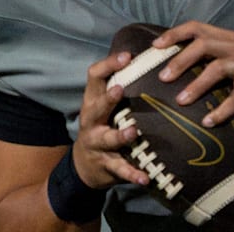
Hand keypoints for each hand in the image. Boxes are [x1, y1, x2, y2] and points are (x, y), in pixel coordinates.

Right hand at [72, 51, 149, 188]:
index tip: (127, 56)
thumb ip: (118, 85)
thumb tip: (148, 59)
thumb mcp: (103, 105)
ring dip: (120, 135)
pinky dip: (132, 174)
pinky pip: (120, 169)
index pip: (94, 76)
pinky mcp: (106, 165)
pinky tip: (145, 178)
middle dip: (108, 99)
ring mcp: (97, 143)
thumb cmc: (102, 125)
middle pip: (96, 107)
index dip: (108, 65)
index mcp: (92, 100)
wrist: (84, 166)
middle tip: (119, 89)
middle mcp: (91, 120)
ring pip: (107, 139)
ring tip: (133, 132)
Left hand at [151, 20, 233, 127]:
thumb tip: (181, 61)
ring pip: (217, 70)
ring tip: (181, 101)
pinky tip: (208, 121)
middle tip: (163, 77)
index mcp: (227, 38)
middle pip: (203, 46)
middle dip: (180, 61)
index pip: (197, 27)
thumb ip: (215, 50)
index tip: (156, 46)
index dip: (175, 34)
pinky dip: (221, 111)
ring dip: (196, 86)